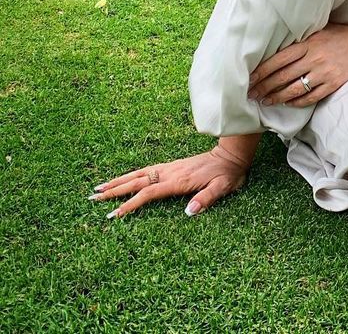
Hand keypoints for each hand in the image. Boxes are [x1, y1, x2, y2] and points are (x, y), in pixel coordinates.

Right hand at [89, 145, 249, 219]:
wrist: (232, 155)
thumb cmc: (227, 174)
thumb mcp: (223, 188)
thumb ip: (206, 199)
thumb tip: (189, 212)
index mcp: (179, 180)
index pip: (149, 193)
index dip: (130, 204)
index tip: (113, 215)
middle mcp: (171, 172)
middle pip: (137, 181)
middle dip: (115, 190)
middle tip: (92, 198)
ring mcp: (170, 168)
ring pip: (139, 174)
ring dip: (119, 181)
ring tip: (99, 188)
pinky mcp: (172, 166)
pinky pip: (147, 171)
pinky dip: (131, 176)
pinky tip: (124, 180)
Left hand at [248, 22, 347, 107]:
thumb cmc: (340, 34)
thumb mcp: (319, 30)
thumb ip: (300, 38)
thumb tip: (275, 45)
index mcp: (309, 43)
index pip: (279, 59)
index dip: (262, 71)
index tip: (249, 78)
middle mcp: (315, 58)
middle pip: (282, 76)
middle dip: (264, 87)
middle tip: (251, 94)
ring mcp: (324, 73)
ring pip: (294, 90)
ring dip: (276, 97)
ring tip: (265, 101)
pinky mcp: (333, 84)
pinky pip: (310, 97)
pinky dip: (296, 102)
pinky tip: (287, 103)